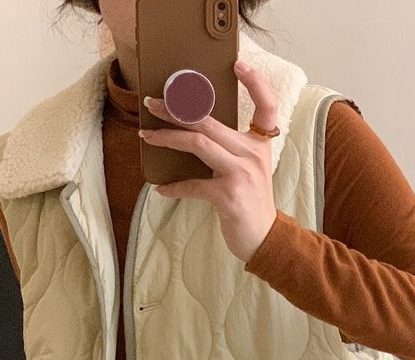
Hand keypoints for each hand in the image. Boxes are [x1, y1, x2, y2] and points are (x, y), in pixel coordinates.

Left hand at [139, 59, 278, 262]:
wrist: (264, 239)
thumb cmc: (251, 203)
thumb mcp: (250, 170)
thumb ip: (231, 149)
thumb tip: (194, 132)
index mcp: (260, 145)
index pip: (267, 106)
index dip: (256, 83)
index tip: (238, 65)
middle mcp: (252, 155)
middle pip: (210, 121)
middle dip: (176, 109)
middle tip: (152, 103)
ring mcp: (241, 174)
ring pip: (198, 143)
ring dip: (168, 137)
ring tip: (147, 135)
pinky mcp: (228, 196)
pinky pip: (193, 185)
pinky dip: (174, 187)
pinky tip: (161, 188)